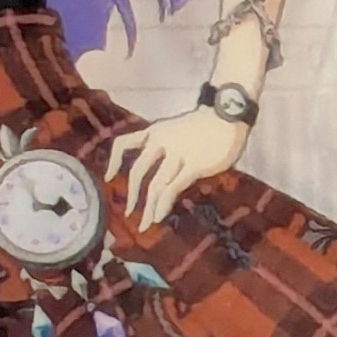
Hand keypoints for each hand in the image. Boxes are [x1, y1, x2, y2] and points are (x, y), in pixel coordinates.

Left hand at [108, 106, 247, 230]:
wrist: (228, 112)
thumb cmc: (207, 124)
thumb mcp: (177, 130)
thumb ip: (166, 148)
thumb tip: (159, 172)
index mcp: (155, 131)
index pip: (124, 143)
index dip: (113, 162)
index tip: (108, 178)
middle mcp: (161, 142)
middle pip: (138, 171)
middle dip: (131, 195)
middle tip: (129, 213)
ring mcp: (178, 153)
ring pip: (155, 184)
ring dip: (148, 207)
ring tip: (145, 224)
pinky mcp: (194, 165)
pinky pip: (172, 188)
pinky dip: (163, 205)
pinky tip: (159, 216)